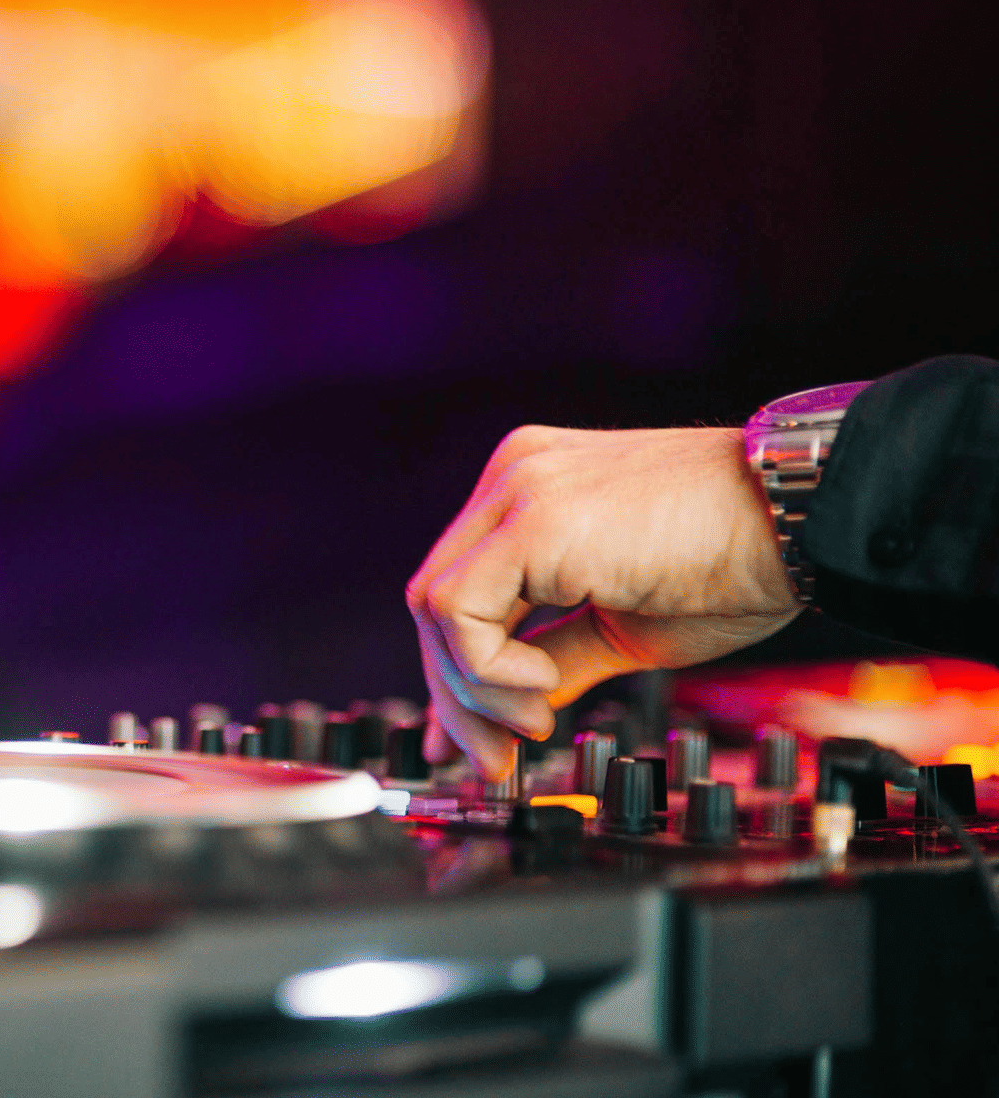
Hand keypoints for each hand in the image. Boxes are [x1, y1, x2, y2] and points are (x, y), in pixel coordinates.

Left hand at [406, 425, 801, 779]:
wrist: (804, 522)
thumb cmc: (738, 564)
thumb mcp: (623, 628)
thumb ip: (554, 659)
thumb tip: (509, 712)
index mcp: (533, 493)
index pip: (461, 589)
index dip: (456, 671)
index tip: (472, 739)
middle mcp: (515, 477)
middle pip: (435, 599)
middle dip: (455, 695)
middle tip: (493, 760)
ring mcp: (519, 489)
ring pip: (434, 605)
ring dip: (472, 688)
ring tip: (536, 722)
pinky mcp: (533, 519)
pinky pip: (458, 608)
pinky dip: (486, 667)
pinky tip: (543, 687)